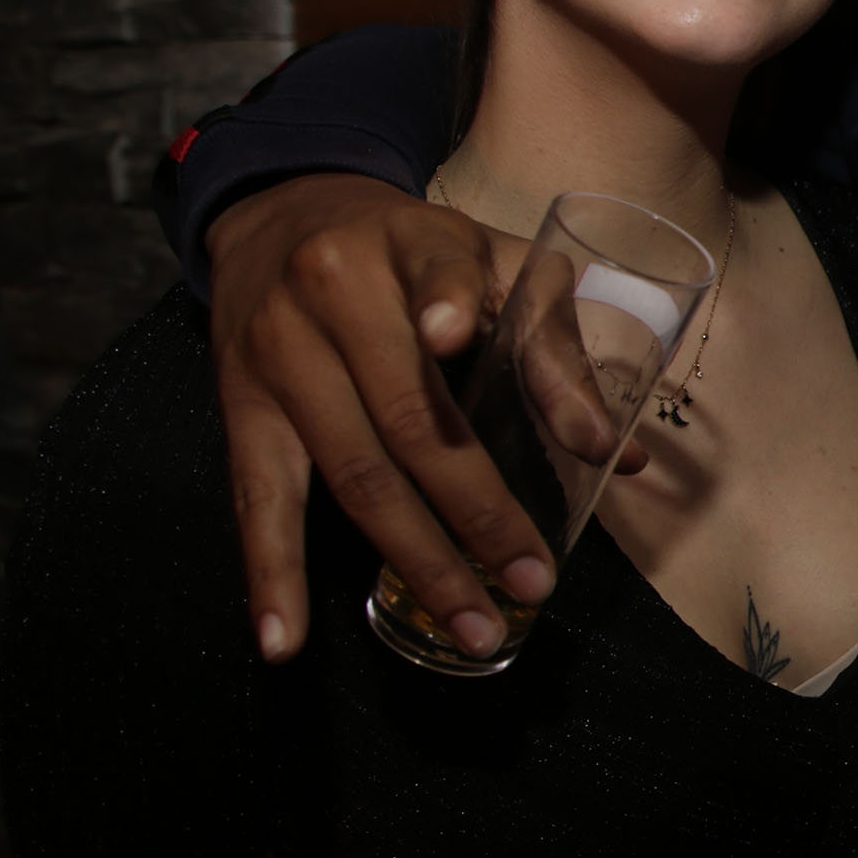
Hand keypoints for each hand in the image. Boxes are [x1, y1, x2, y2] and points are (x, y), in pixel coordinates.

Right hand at [208, 173, 566, 661]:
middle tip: (533, 583)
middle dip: (477, 511)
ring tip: (469, 625)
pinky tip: (285, 640)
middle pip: (410, 417)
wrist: (282, 217)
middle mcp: (333, 294)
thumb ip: (551, 345)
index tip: (453, 332)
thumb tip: (618, 454)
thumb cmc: (413, 253)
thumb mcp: (487, 262)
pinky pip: (256, 499)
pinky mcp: (240, 405)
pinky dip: (270, 575)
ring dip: (413, 558)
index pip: (436, 273)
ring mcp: (278, 354)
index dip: (446, 303)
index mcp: (411, 243)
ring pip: (349, 470)